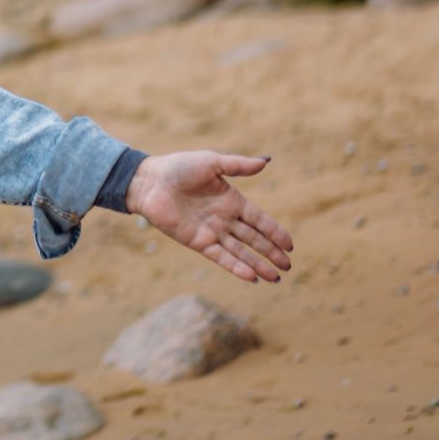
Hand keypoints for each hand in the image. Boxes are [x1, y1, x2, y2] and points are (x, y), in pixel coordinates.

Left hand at [126, 152, 293, 282]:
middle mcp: (224, 218)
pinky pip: (220, 256)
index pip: (259, 220)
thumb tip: (267, 161)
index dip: (275, 232)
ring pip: (240, 252)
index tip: (290, 246)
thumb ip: (238, 165)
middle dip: (271, 253)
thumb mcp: (212, 163)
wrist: (148, 181)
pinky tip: (251, 276)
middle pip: (253, 239)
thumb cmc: (178, 167)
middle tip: (287, 266)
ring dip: (258, 265)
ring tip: (275, 278)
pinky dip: (235, 266)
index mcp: (231, 200)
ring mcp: (211, 231)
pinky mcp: (197, 241)